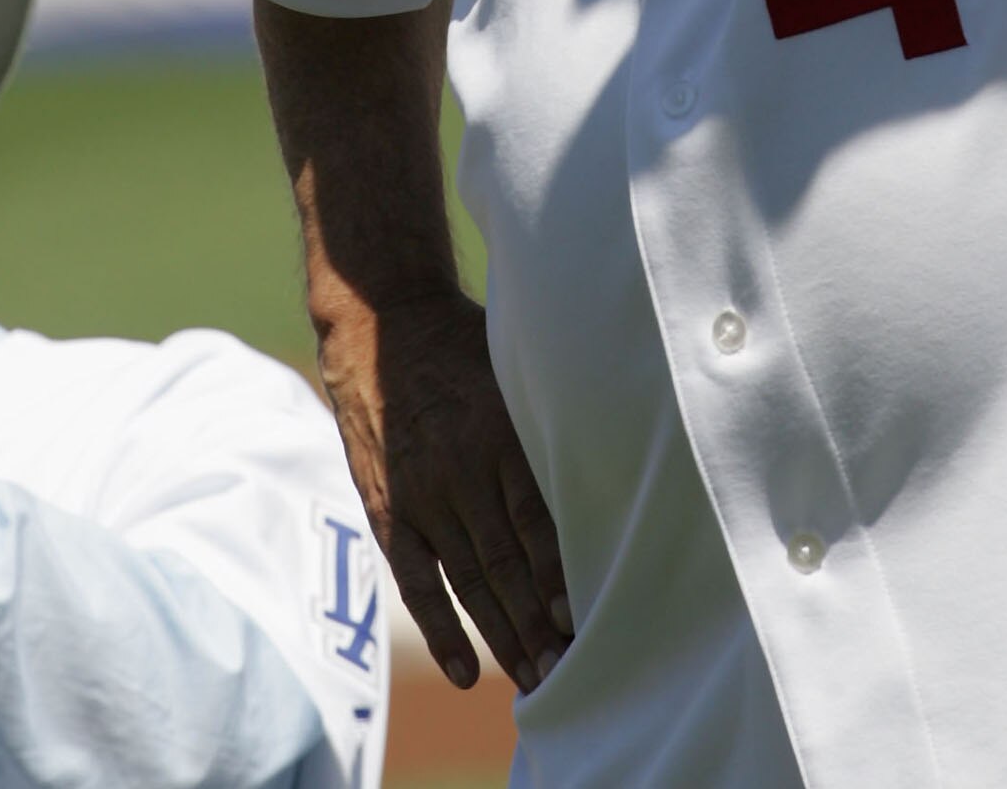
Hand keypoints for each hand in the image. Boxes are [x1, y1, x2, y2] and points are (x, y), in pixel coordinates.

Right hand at [320, 282, 570, 694]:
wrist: (384, 326)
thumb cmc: (469, 345)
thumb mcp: (519, 367)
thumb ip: (555, 415)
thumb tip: (622, 449)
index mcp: (501, 433)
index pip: (537, 518)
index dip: (559, 573)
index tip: (584, 617)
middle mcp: (462, 470)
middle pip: (505, 562)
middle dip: (537, 623)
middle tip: (569, 671)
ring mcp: (423, 495)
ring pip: (467, 580)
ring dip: (501, 635)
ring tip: (533, 681)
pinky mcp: (391, 511)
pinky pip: (415, 580)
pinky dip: (440, 627)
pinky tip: (464, 671)